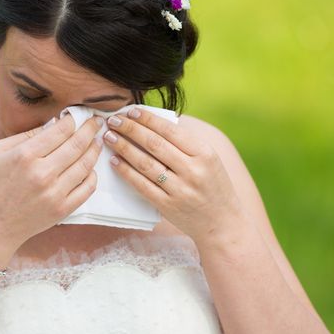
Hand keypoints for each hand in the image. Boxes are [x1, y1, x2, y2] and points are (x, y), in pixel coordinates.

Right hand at [0, 113, 103, 249]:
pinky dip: (93, 175)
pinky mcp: (63, 208)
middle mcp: (42, 173)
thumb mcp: (0, 151)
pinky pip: (88, 188)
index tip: (79, 115)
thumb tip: (54, 123)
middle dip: (90, 129)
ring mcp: (54, 192)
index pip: (61, 130)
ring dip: (95, 149)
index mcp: (26, 155)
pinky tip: (91, 167)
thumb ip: (27, 134)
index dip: (73, 119)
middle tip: (97, 122)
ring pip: (86, 164)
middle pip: (77, 144)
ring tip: (97, 141)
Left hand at [102, 108, 241, 239]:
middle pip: (154, 144)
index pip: (170, 130)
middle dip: (130, 129)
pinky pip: (142, 185)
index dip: (147, 119)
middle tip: (114, 120)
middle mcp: (192, 170)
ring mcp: (180, 189)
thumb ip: (185, 143)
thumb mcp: (209, 160)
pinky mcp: (168, 206)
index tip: (131, 111)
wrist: (223, 223)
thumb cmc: (213, 186)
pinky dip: (126, 172)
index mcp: (204, 153)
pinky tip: (115, 161)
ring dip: (124, 148)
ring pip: (145, 163)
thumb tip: (153, 123)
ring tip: (110, 137)